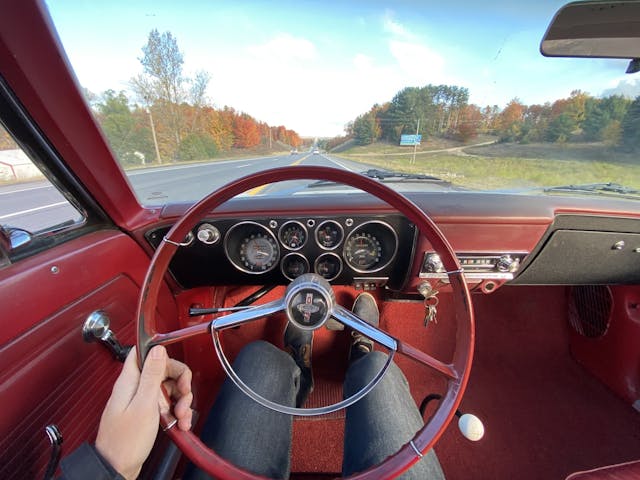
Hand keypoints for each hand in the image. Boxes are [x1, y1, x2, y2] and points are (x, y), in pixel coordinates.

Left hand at [95, 346, 192, 479]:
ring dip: (180, 401)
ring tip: (182, 416)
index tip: (177, 373)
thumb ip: (152, 375)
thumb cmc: (125, 441)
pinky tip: (179, 422)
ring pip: (167, 389)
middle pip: (163, 372)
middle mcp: (134, 388)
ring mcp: (140, 401)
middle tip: (184, 397)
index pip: (147, 354)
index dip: (165, 358)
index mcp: (130, 381)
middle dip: (180, 383)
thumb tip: (157, 349)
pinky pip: (164, 405)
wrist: (116, 468)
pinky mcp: (145, 413)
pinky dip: (175, 412)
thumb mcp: (144, 404)